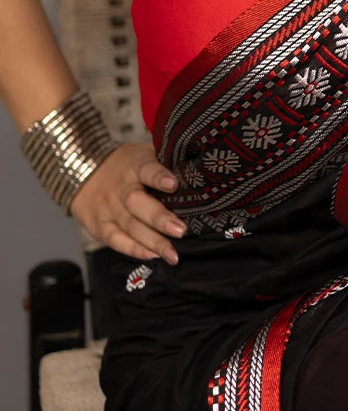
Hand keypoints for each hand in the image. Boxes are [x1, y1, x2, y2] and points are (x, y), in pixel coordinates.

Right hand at [69, 142, 184, 264]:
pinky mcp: (99, 226)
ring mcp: (108, 208)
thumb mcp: (144, 155)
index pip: (147, 169)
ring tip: (172, 254)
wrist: (84, 170)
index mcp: (135, 166)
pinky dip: (133, 249)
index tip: (173, 184)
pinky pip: (115, 240)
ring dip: (152, 241)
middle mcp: (121, 188)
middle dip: (158, 218)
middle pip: (136, 203)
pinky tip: (152, 256)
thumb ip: (166, 163)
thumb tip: (201, 173)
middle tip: (181, 230)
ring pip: (129, 226)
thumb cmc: (128, 165)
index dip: (159, 176)